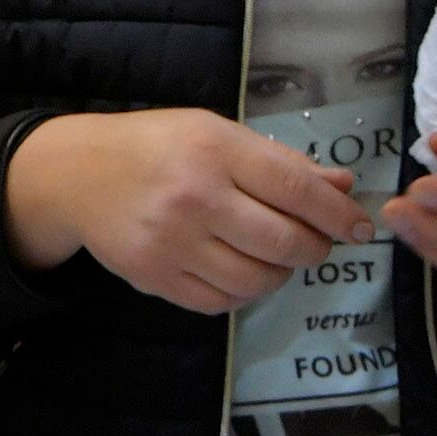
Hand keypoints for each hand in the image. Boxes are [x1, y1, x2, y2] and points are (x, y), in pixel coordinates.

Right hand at [4, 108, 368, 312]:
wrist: (77, 174)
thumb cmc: (155, 147)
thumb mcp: (216, 134)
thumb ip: (279, 162)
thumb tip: (344, 187)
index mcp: (214, 151)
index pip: (296, 189)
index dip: (338, 214)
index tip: (360, 227)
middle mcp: (193, 198)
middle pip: (284, 242)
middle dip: (315, 248)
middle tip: (317, 244)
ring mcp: (171, 243)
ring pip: (257, 280)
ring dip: (280, 274)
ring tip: (273, 256)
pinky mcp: (153, 277)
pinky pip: (220, 301)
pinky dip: (242, 292)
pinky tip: (238, 270)